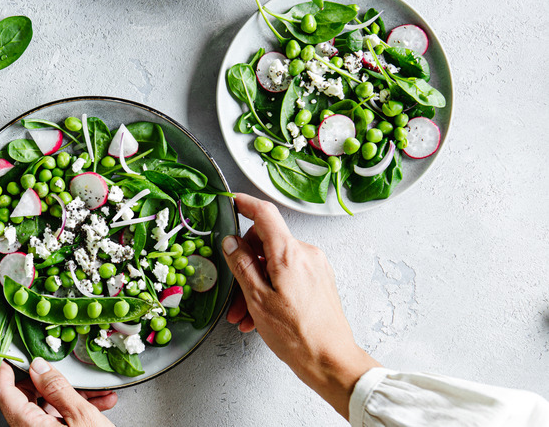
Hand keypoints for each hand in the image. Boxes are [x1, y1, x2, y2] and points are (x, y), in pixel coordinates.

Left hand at [0, 357, 116, 426]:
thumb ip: (57, 388)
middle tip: (62, 370)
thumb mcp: (80, 416)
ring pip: (47, 408)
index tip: (8, 352)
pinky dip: (76, 410)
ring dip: (71, 395)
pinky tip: (98, 405)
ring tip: (96, 393)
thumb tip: (39, 367)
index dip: (4, 368)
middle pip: (26, 397)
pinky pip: (58, 420)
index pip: (3, 391)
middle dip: (49, 381)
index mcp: (28, 426)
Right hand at [222, 193, 379, 418]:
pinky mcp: (319, 281)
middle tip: (232, 291)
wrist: (331, 360)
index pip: (265, 214)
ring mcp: (315, 267)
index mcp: (289, 253)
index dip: (245, 204)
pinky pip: (288, 274)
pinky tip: (260, 314)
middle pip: (266, 242)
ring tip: (245, 314)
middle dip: (244, 264)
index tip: (231, 202)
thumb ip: (241, 265)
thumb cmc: (298, 335)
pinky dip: (270, 289)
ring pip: (274, 263)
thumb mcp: (258, 299)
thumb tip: (231, 243)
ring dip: (255, 284)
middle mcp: (306, 254)